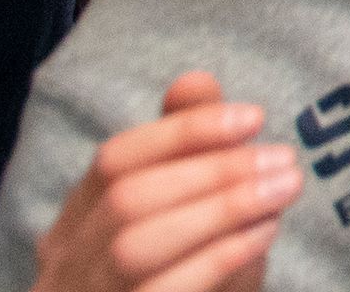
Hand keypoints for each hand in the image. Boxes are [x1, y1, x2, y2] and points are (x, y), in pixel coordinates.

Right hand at [30, 73, 295, 291]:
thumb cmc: (178, 286)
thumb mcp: (185, 220)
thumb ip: (185, 155)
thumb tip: (196, 79)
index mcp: (74, 229)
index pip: (113, 160)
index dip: (182, 132)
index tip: (252, 116)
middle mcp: (66, 269)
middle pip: (125, 200)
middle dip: (212, 171)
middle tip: (283, 157)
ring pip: (134, 247)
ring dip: (219, 208)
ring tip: (283, 187)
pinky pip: (161, 291)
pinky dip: (217, 256)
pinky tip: (263, 233)